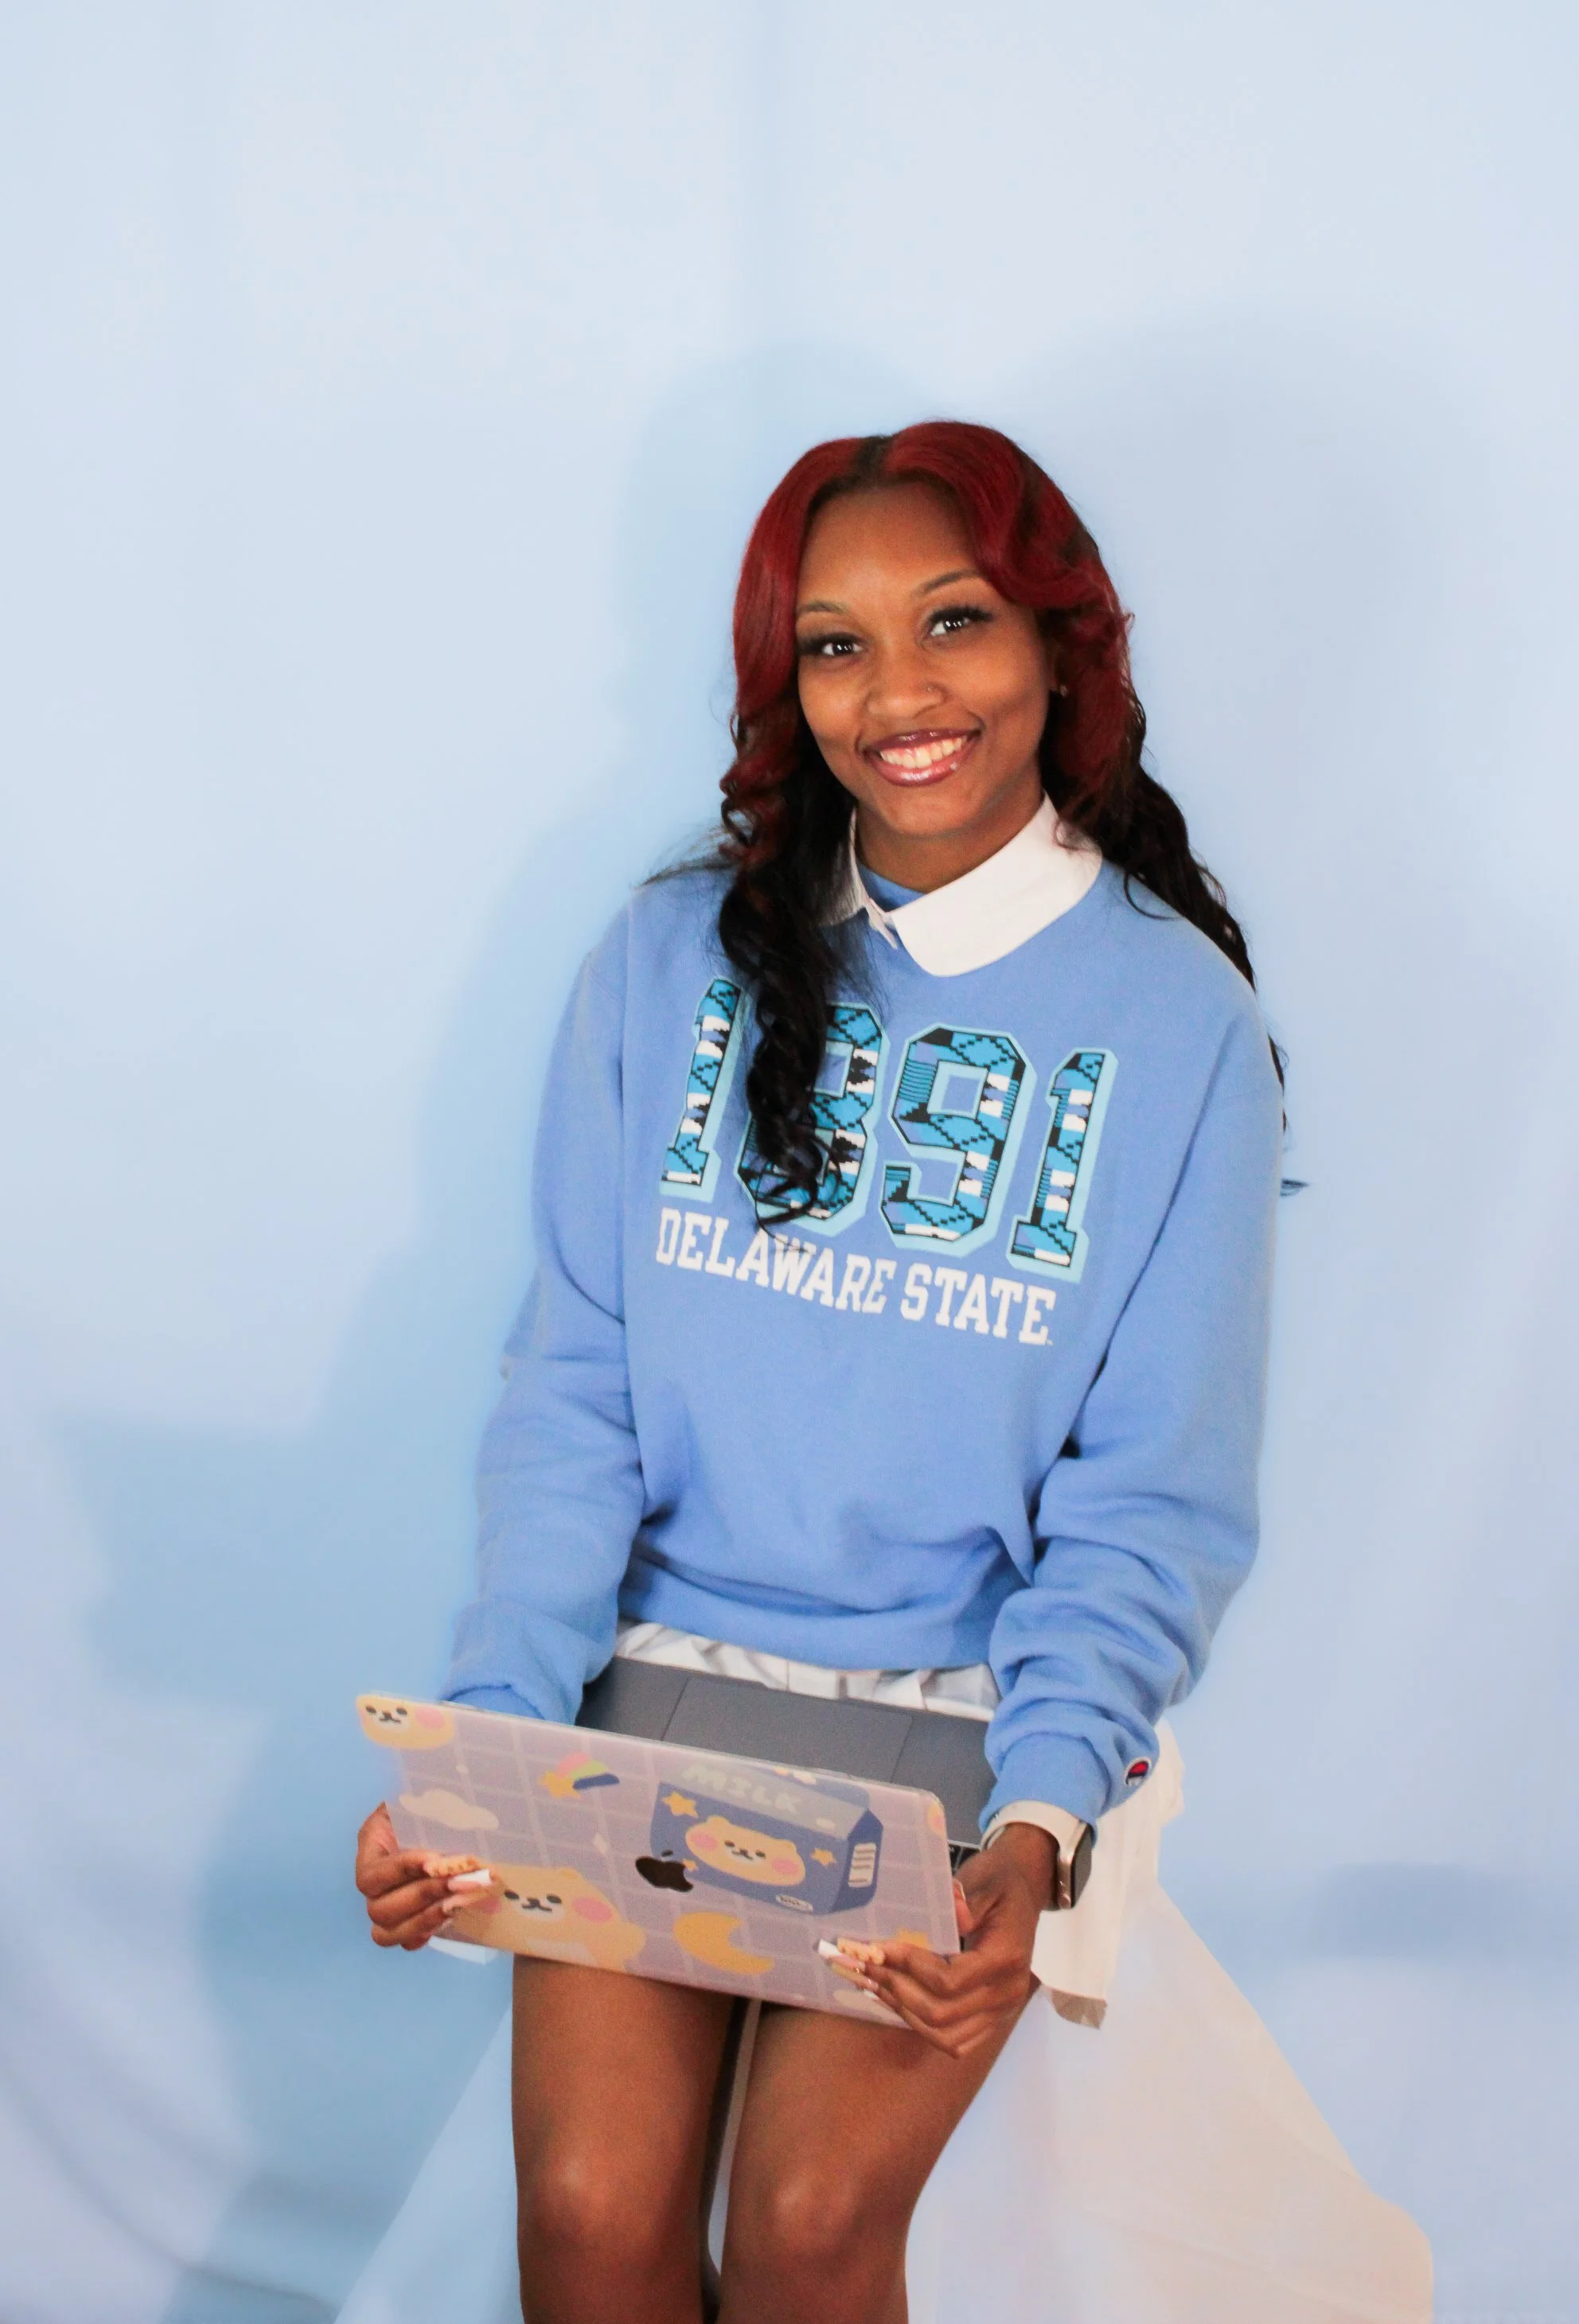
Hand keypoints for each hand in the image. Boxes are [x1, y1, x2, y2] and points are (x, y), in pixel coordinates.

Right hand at [354, 1802, 491, 1950]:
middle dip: (423, 1896)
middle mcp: (373, 1884)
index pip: (372, 1874)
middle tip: (461, 1881)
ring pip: (386, 1932)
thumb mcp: (424, 1793)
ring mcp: (387, 1907)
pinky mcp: (408, 1923)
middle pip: (379, 1909)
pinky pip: (408, 1942)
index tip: (437, 1860)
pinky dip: (427, 1933)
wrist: (454, 1819)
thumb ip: (423, 1798)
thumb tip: (437, 1793)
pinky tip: (455, 1914)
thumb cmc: (435, 1801)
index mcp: (372, 1847)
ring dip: (426, 1919)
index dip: (402, 1870)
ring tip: (461, 1902)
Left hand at [835, 1824, 1052, 2057]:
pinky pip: (954, 2040)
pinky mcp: (992, 2019)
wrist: (1022, 1891)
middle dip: (896, 1989)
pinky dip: (921, 2026)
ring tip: (872, 1985)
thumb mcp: (984, 1879)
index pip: (950, 1980)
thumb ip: (967, 1897)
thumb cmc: (999, 1882)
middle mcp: (1007, 1993)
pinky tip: (896, 2000)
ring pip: (944, 2035)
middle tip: (863, 1966)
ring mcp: (1001, 2012)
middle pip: (941, 2013)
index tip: (878, 1948)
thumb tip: (953, 1910)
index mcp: (1006, 1958)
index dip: (909, 1967)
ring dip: (903, 2011)